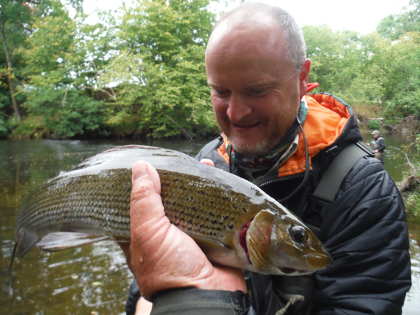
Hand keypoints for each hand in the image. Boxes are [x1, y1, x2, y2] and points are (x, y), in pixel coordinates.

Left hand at [123, 161, 245, 300]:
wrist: (207, 296)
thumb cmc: (170, 270)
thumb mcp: (148, 233)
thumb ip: (144, 200)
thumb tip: (141, 167)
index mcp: (144, 233)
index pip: (141, 201)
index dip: (146, 182)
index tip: (152, 162)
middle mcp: (166, 233)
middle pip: (170, 199)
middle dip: (177, 180)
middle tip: (183, 162)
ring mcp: (190, 234)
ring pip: (193, 202)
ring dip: (199, 184)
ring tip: (204, 166)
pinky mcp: (211, 235)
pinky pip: (213, 210)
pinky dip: (216, 195)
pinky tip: (220, 180)